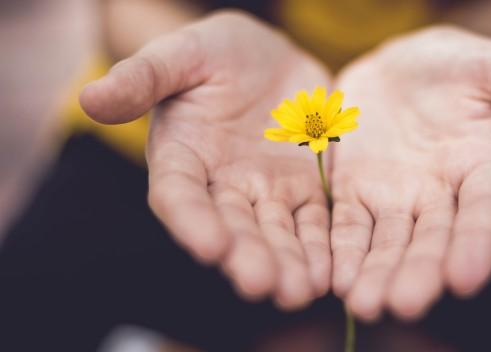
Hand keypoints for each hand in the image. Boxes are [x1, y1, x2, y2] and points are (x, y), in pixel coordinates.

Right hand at [80, 12, 331, 308]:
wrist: (268, 57)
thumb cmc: (215, 52)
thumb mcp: (181, 53)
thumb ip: (144, 76)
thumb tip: (91, 97)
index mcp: (182, 157)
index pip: (180, 195)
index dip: (192, 221)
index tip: (209, 246)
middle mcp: (221, 186)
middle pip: (232, 227)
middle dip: (247, 256)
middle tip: (262, 285)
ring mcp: (265, 191)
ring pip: (276, 233)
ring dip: (287, 263)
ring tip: (300, 291)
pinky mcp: (304, 189)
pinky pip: (314, 222)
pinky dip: (321, 247)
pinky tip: (330, 272)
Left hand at [330, 26, 490, 320]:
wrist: (399, 65)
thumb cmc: (456, 66)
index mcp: (483, 168)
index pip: (485, 212)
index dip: (478, 244)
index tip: (467, 278)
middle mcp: (442, 196)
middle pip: (432, 240)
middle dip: (419, 272)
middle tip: (405, 304)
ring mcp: (397, 199)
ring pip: (388, 243)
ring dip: (377, 273)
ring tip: (365, 303)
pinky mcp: (356, 193)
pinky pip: (347, 226)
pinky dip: (341, 251)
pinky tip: (334, 278)